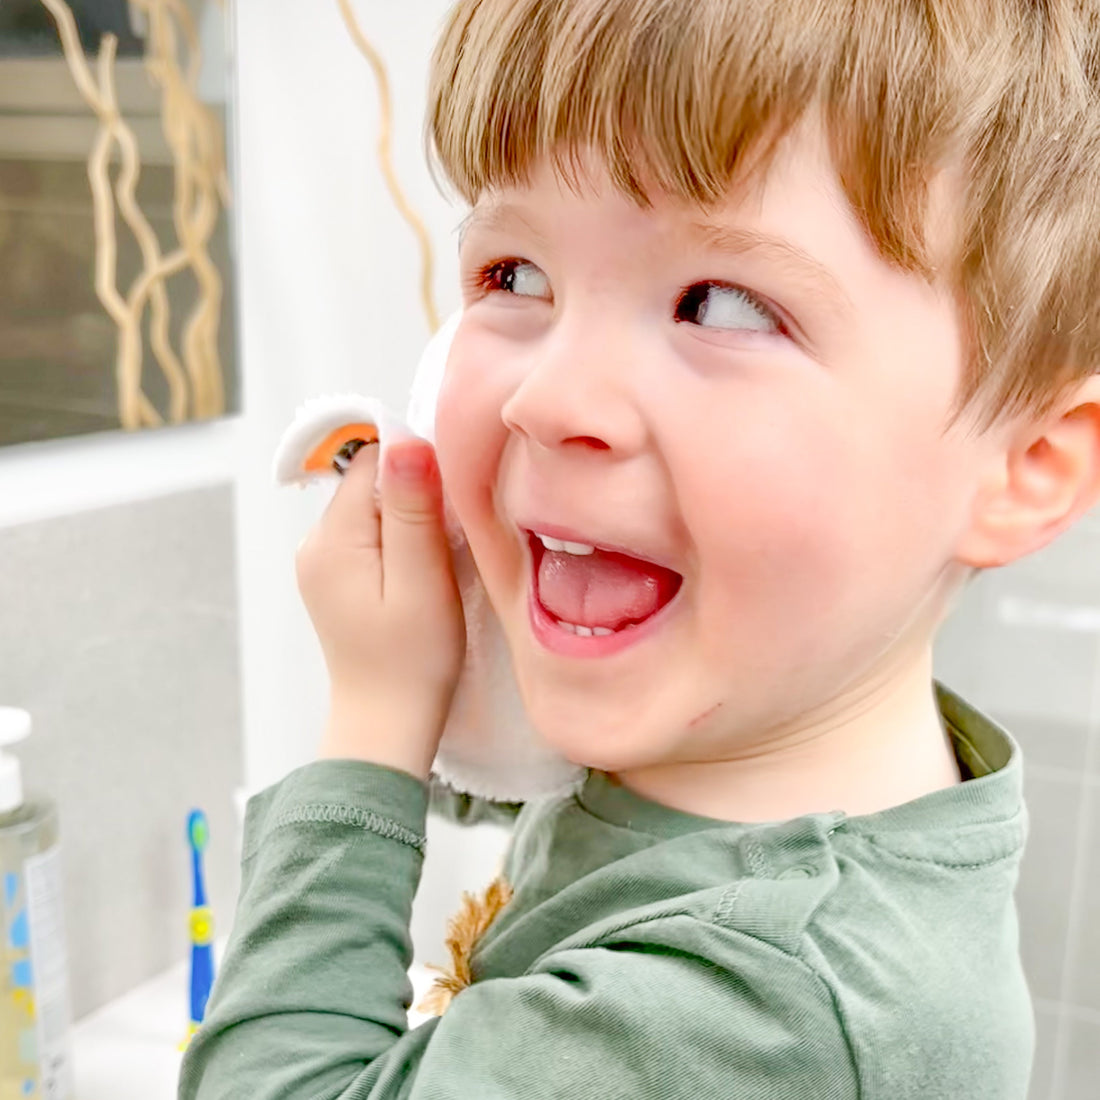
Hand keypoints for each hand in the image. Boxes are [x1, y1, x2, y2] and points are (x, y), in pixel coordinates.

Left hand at [295, 439, 464, 777]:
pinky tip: (418, 576)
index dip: (416, 469)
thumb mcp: (421, 580)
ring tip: (434, 565)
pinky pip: (369, 535)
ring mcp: (321, 563)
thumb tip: (405, 441)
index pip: (371, 462)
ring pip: (371, 509)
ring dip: (409, 522)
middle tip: (446, 543)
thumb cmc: (413, 659)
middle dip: (413, 498)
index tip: (450, 505)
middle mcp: (315, 544)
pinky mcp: (335, 579)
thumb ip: (411, 510)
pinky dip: (399, 543)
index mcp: (331, 540)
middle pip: (369, 483)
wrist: (387, 724)